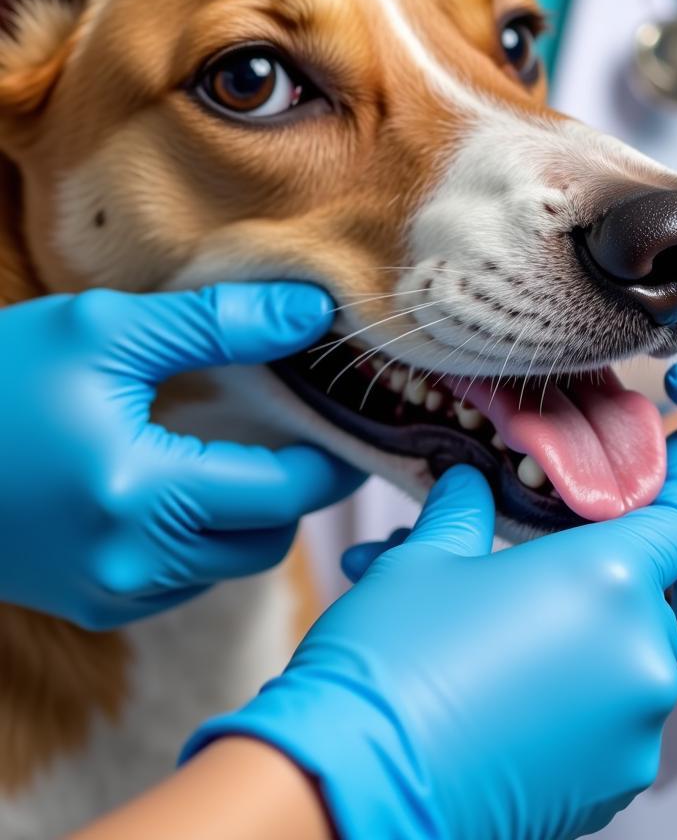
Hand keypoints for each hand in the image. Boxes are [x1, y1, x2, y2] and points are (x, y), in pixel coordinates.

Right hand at [0, 283, 361, 628]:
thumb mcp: (106, 330)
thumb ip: (220, 323)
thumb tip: (315, 313)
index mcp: (143, 493)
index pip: (285, 493)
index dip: (328, 461)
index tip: (344, 424)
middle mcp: (133, 563)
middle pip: (267, 540)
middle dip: (292, 491)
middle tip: (291, 436)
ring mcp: (109, 593)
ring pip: (228, 565)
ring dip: (248, 517)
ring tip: (235, 457)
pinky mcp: (90, 604)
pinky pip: (183, 580)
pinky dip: (202, 540)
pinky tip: (180, 489)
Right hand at [183, 434, 676, 839]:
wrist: (356, 787)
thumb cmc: (391, 661)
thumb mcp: (426, 558)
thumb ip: (465, 510)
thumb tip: (469, 485)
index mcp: (608, 582)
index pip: (676, 519)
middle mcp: (642, 657)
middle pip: (644, 592)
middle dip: (596, 575)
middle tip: (531, 570)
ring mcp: (634, 731)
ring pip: (625, 657)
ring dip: (579, 640)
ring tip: (499, 638)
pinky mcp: (613, 787)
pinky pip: (611, 719)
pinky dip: (576, 699)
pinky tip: (508, 696)